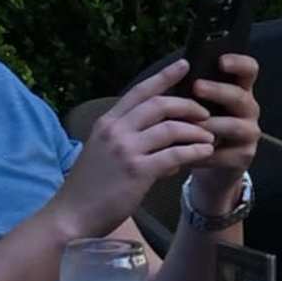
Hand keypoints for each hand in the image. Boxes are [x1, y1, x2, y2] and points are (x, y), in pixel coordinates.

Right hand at [55, 60, 214, 242]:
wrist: (71, 216)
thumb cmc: (89, 188)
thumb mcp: (104, 154)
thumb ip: (132, 144)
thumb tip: (169, 149)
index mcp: (107, 122)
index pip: (139, 91)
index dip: (164, 76)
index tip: (185, 64)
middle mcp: (115, 131)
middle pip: (160, 104)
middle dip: (188, 105)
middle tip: (205, 113)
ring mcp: (126, 150)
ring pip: (171, 128)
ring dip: (196, 131)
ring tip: (210, 137)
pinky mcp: (137, 171)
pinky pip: (175, 154)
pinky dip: (194, 152)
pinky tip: (206, 153)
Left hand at [184, 47, 260, 201]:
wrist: (209, 161)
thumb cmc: (200, 124)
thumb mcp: (199, 104)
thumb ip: (193, 89)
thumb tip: (174, 70)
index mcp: (238, 89)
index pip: (249, 69)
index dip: (239, 63)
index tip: (221, 60)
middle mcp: (248, 108)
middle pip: (240, 95)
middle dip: (218, 90)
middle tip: (197, 87)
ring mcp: (249, 132)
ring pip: (234, 125)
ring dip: (211, 124)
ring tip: (190, 125)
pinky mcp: (244, 156)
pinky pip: (224, 154)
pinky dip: (204, 153)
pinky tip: (186, 152)